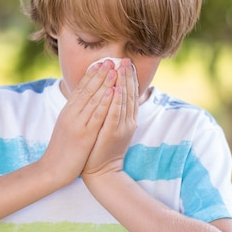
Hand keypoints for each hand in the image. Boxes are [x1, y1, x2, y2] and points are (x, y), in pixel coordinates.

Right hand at [38, 60, 116, 185]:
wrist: (53, 168)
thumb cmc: (62, 149)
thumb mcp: (67, 126)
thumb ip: (75, 114)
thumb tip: (84, 102)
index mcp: (68, 111)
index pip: (80, 88)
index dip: (92, 74)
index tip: (101, 62)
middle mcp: (71, 113)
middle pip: (87, 89)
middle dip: (100, 73)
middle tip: (111, 59)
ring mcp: (77, 123)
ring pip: (93, 98)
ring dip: (104, 82)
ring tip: (114, 68)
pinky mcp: (84, 134)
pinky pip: (96, 115)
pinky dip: (104, 102)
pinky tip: (112, 91)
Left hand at [82, 58, 137, 178]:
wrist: (101, 172)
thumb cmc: (102, 148)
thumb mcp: (110, 126)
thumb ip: (113, 111)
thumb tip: (111, 94)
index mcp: (127, 118)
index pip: (130, 93)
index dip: (129, 77)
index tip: (126, 62)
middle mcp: (127, 121)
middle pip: (129, 94)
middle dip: (127, 76)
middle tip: (126, 59)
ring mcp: (121, 127)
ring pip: (124, 101)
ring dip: (123, 83)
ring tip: (121, 67)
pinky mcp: (112, 134)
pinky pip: (115, 114)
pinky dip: (116, 101)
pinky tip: (116, 88)